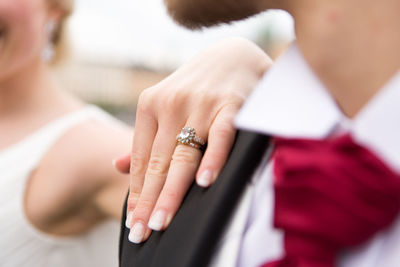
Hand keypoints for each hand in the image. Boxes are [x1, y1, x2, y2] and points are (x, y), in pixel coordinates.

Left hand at [115, 37, 271, 242]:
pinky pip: (220, 136)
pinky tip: (204, 183)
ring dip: (172, 191)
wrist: (232, 54)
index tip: (133, 220)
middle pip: (157, 162)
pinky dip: (213, 159)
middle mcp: (170, 104)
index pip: (141, 158)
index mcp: (150, 105)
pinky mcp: (230, 104)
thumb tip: (116, 165)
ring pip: (184, 155)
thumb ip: (144, 137)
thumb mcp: (163, 105)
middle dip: (148, 200)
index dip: (136, 191)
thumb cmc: (196, 88)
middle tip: (141, 232)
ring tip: (161, 220)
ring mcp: (200, 104)